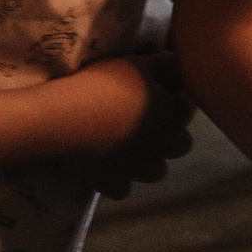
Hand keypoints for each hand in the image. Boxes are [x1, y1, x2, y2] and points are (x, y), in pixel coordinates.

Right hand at [73, 53, 195, 198]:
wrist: (64, 117)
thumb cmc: (104, 85)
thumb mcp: (138, 64)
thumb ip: (164, 65)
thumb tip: (176, 62)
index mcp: (172, 118)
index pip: (186, 110)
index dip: (175, 101)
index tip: (160, 94)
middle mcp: (161, 148)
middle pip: (181, 146)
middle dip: (171, 136)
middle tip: (150, 124)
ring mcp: (137, 169)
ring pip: (156, 172)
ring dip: (148, 161)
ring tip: (130, 148)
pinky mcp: (111, 183)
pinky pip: (122, 189)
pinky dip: (117, 180)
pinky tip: (105, 167)